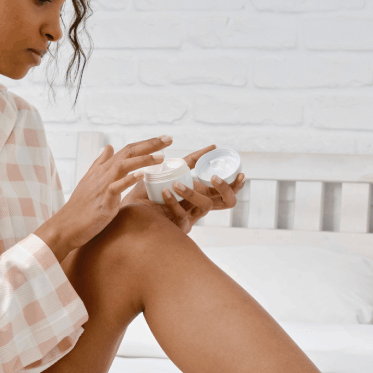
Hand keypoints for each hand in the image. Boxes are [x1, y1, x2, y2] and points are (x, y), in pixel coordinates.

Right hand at [46, 135, 173, 250]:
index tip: (164, 139)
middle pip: (128, 152)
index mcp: (103, 169)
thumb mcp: (90, 181)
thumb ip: (100, 163)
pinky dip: (128, 179)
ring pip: (123, 166)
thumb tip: (109, 147)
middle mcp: (103, 173)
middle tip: (169, 138)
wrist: (65, 227)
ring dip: (143, 160)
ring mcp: (102, 186)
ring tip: (161, 157)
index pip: (127, 150)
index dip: (146, 143)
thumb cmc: (80, 207)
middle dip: (150, 145)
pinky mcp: (102, 201)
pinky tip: (142, 175)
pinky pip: (116, 187)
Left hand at [122, 144, 245, 234]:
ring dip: (193, 193)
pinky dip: (174, 202)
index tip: (240, 172)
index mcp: (202, 196)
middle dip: (226, 188)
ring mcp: (191, 218)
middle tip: (214, 177)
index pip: (226, 191)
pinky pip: (182, 216)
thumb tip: (207, 145)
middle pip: (227, 202)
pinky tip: (164, 192)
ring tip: (176, 184)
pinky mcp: (178, 227)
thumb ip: (188, 161)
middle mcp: (200, 207)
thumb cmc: (151, 192)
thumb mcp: (170, 173)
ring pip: (205, 206)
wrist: (131, 212)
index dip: (236, 184)